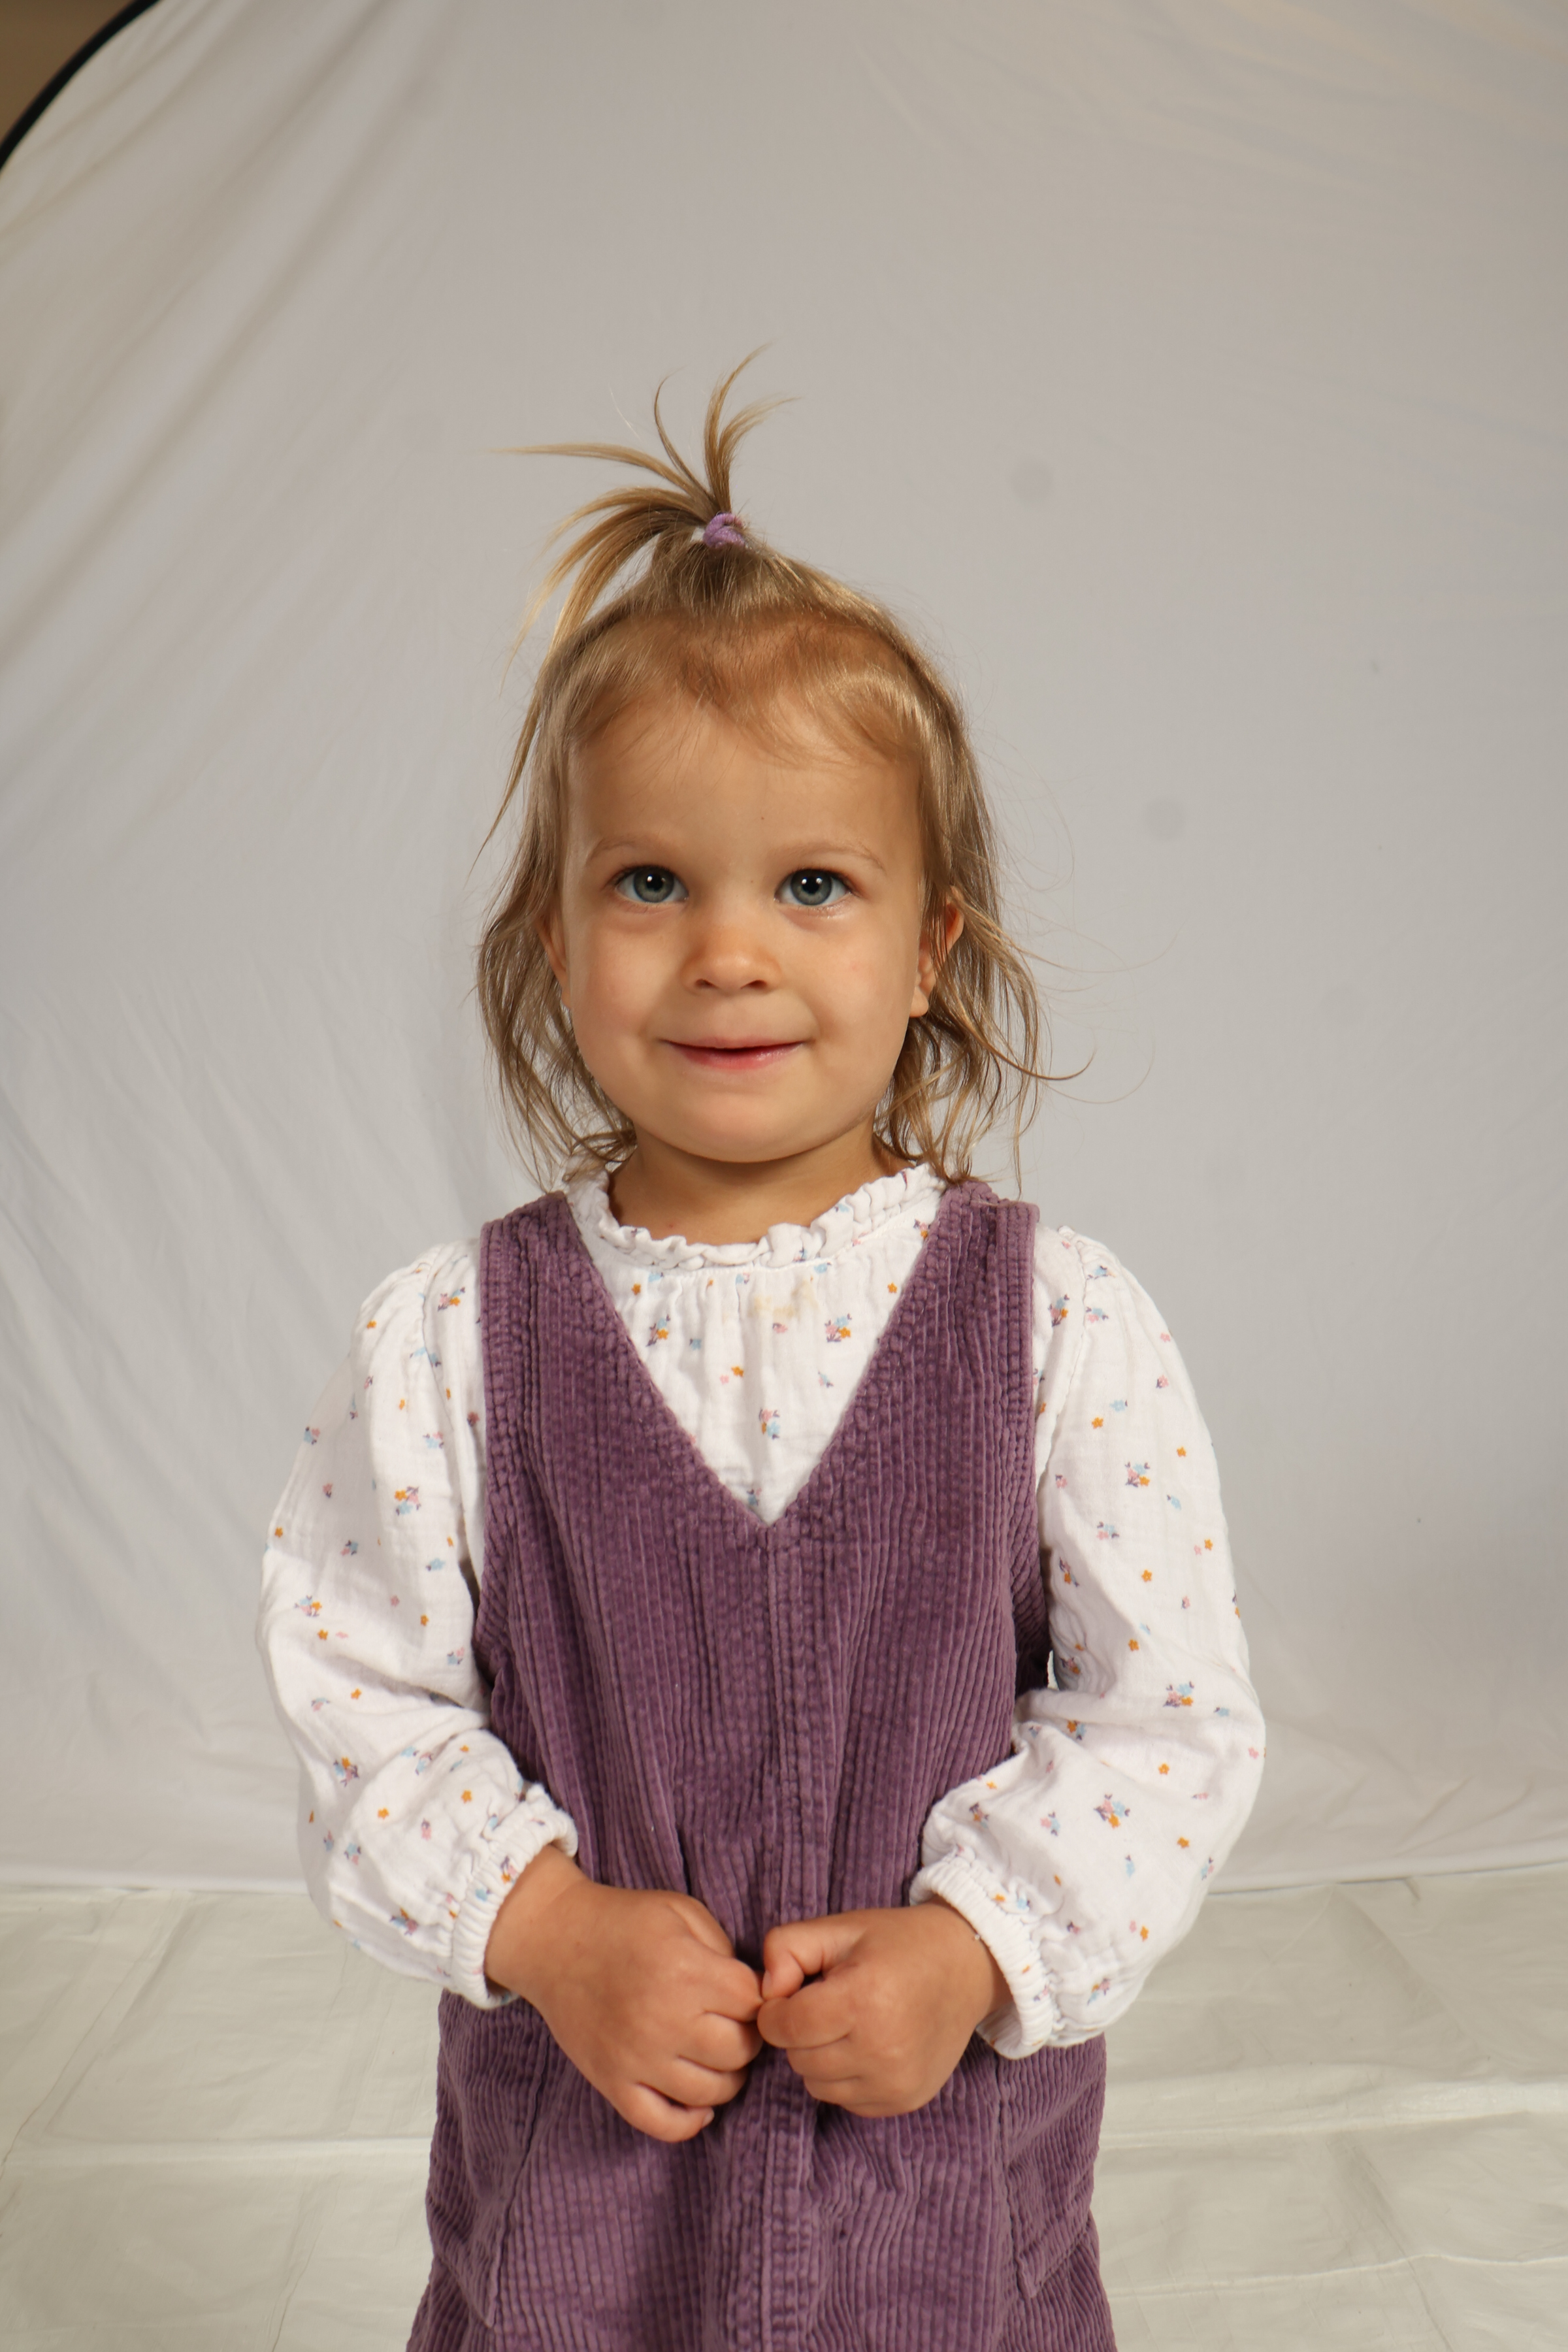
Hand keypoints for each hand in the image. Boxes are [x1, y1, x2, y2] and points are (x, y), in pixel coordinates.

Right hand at [484, 1845, 763, 2143]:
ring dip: (726, 2077)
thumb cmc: (624, 1921)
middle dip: (747, 2038)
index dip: (760, 1998)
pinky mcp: (612, 2083)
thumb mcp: (681, 1912)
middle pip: (738, 2051)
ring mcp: (635, 2058)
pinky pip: (662, 2124)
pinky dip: (689, 2121)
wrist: (555, 1940)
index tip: (748, 1995)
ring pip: (709, 2092)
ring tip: (716, 2055)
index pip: (753, 2003)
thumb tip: (756, 1995)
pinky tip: (698, 2102)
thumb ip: (724, 1950)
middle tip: (734, 2024)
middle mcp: (662, 2019)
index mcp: (684, 1969)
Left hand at [756, 1900, 1007, 2117]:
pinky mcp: (905, 2100)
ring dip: (819, 2058)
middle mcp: (881, 2048)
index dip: (775, 2010)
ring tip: (847, 2024)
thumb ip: (786, 1947)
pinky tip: (867, 2044)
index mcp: (862, 1999)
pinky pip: (846, 2100)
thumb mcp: (840, 1928)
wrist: (966, 1967)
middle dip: (799, 2032)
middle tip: (826, 2004)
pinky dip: (845, 2077)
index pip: (785, 2027)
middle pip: (798, 2059)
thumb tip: (766, 1993)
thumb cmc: (897, 1944)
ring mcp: (895, 2081)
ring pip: (817, 2085)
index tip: (790, 1994)